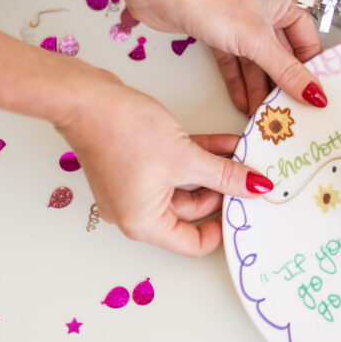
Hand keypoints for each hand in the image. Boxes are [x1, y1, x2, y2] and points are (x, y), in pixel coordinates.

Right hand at [54, 72, 272, 256]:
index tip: (245, 210)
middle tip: (250, 177)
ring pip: (186, 185)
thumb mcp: (185, 158)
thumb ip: (225, 175)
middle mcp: (136, 211)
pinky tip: (227, 143)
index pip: (192, 244)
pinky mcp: (136, 163)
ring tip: (243, 155)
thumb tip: (255, 187)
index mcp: (144, 224)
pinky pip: (175, 167)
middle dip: (223, 192)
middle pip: (192, 212)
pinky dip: (199, 157)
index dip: (222, 229)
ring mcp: (135, 187)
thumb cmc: (121, 132)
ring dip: (215, 170)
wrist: (85, 97)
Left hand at [120, 0, 324, 115]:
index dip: (311, 72)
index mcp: (286, 0)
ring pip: (257, 61)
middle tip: (288, 114)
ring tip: (264, 116)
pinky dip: (238, 80)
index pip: (308, 42)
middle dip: (282, 85)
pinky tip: (243, 103)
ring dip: (259, 88)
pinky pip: (235, 60)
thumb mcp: (257, 41)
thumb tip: (316, 95)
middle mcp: (267, 9)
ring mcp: (242, 20)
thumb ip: (287, 71)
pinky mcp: (219, 31)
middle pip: (282, 55)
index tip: (314, 100)